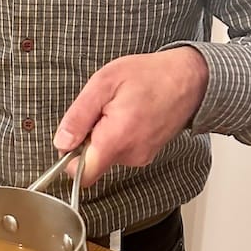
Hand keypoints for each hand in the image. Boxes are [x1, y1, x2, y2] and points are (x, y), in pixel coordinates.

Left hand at [53, 48, 207, 185]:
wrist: (189, 78)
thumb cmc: (149, 75)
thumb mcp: (103, 83)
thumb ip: (79, 116)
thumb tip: (61, 142)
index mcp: (117, 139)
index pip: (83, 174)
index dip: (69, 159)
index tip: (71, 137)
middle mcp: (131, 155)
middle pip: (93, 160)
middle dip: (89, 136)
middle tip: (102, 109)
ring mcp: (141, 156)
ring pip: (107, 154)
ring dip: (104, 133)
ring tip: (120, 107)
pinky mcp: (147, 153)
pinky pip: (122, 149)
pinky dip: (119, 134)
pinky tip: (130, 113)